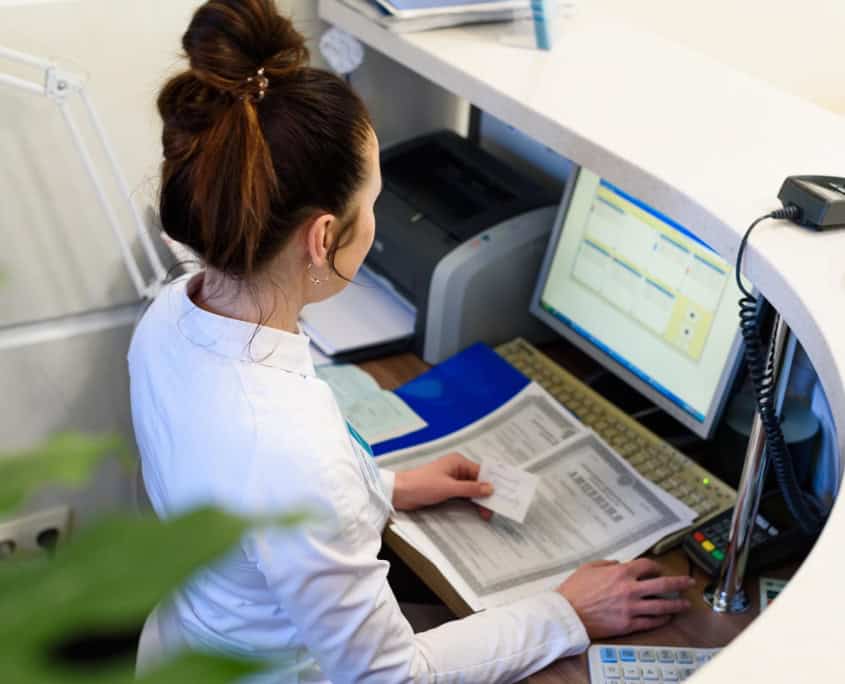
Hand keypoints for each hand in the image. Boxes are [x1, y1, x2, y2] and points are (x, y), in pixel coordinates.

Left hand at [393, 452, 493, 511]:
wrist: (400, 493)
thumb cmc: (423, 485)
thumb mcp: (449, 488)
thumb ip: (471, 489)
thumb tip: (491, 488)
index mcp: (458, 462)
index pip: (481, 471)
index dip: (492, 482)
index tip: (503, 493)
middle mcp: (457, 469)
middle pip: (477, 481)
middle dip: (486, 494)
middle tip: (496, 509)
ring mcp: (452, 480)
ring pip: (471, 490)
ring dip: (479, 500)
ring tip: (488, 514)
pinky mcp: (447, 490)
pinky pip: (463, 495)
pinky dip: (470, 502)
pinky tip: (478, 511)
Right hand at [557, 558, 694, 638]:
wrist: (567, 613)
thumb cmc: (575, 590)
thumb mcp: (589, 567)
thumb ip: (607, 564)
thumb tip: (619, 565)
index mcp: (621, 573)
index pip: (648, 566)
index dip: (656, 566)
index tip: (659, 569)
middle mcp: (630, 589)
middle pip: (663, 585)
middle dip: (679, 582)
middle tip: (688, 583)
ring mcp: (631, 608)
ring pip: (661, 606)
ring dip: (676, 604)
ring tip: (685, 604)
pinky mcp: (628, 624)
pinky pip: (651, 622)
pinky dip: (662, 619)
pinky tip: (667, 617)